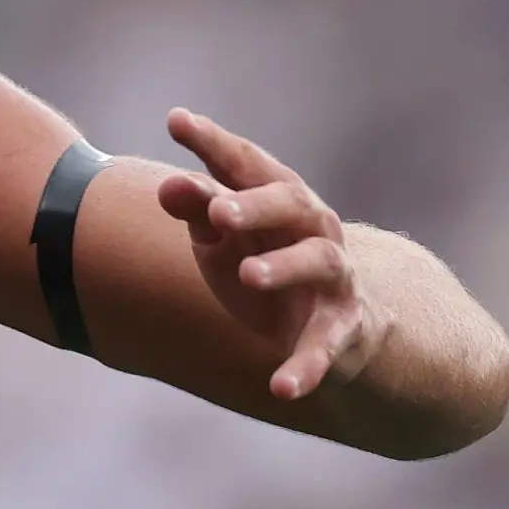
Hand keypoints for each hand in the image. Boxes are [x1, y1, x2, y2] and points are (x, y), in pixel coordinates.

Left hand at [154, 108, 386, 401]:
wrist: (335, 325)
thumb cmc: (263, 263)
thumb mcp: (223, 239)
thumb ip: (197, 210)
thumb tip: (167, 187)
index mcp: (279, 199)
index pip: (247, 163)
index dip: (214, 143)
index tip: (176, 121)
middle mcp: (312, 230)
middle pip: (291, 203)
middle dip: (256, 204)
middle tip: (219, 212)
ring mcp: (332, 280)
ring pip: (318, 261)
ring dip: (283, 267)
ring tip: (247, 274)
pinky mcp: (341, 330)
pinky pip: (326, 348)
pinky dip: (306, 367)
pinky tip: (281, 388)